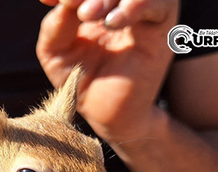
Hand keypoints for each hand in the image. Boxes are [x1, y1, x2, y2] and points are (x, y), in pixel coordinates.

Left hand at [37, 0, 177, 142]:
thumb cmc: (81, 79)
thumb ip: (55, 24)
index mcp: (96, 0)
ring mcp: (143, 9)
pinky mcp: (162, 26)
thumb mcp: (56, 52)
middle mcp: (120, 0)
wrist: (106, 113)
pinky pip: (158, 2)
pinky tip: (112, 23)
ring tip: (87, 15)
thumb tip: (60, 0)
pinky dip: (134, 6)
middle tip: (72, 6)